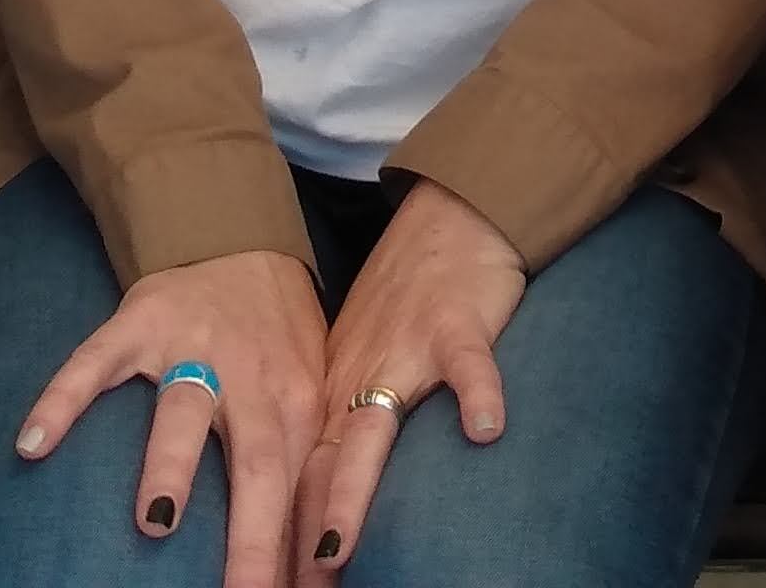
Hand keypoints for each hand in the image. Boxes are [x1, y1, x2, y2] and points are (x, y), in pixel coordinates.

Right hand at [12, 246, 330, 576]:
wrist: (243, 238)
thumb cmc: (279, 337)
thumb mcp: (308, 394)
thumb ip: (305, 465)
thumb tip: (315, 560)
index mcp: (295, 403)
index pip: (301, 491)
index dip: (297, 549)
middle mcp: (250, 376)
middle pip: (257, 463)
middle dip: (253, 535)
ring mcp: (192, 346)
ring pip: (184, 408)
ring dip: (172, 465)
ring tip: (156, 524)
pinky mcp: (139, 321)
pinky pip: (96, 361)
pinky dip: (65, 398)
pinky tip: (34, 444)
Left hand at [291, 180, 526, 575]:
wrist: (448, 215)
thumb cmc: (406, 300)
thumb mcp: (358, 362)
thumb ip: (342, 426)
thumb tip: (316, 503)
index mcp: (329, 395)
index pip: (297, 481)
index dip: (279, 539)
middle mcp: (355, 380)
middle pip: (321, 471)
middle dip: (297, 540)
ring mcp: (404, 352)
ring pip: (373, 429)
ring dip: (351, 491)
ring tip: (333, 549)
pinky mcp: (455, 324)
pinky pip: (467, 363)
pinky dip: (475, 393)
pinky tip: (487, 429)